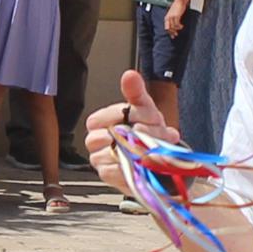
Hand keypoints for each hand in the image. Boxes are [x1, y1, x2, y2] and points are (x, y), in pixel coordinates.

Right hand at [79, 68, 155, 182]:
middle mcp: (94, 140)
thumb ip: (135, 91)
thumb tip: (129, 75)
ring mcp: (98, 159)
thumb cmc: (147, 128)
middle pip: (106, 137)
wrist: (158, 154)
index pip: (103, 117)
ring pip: (110, 155)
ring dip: (134, 152)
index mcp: (99, 121)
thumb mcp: (144, 107)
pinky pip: (114, 172)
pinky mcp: (106, 176)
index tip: (147, 117)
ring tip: (150, 149)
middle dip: (134, 135)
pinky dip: (130, 168)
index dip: (128, 117)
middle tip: (151, 135)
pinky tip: (141, 163)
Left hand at [164, 1, 187, 35]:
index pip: (166, 27)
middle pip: (169, 28)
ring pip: (173, 27)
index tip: (172, 36)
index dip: (169, 32)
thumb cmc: (177, 7)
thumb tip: (174, 26)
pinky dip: (179, 26)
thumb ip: (172, 20)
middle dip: (172, 32)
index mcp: (166, 18)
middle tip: (176, 34)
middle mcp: (168, 18)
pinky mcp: (176, 16)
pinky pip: (177, 24)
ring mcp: (172, 17)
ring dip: (177, 29)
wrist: (179, 1)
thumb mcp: (172, 14)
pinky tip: (182, 26)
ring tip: (181, 28)